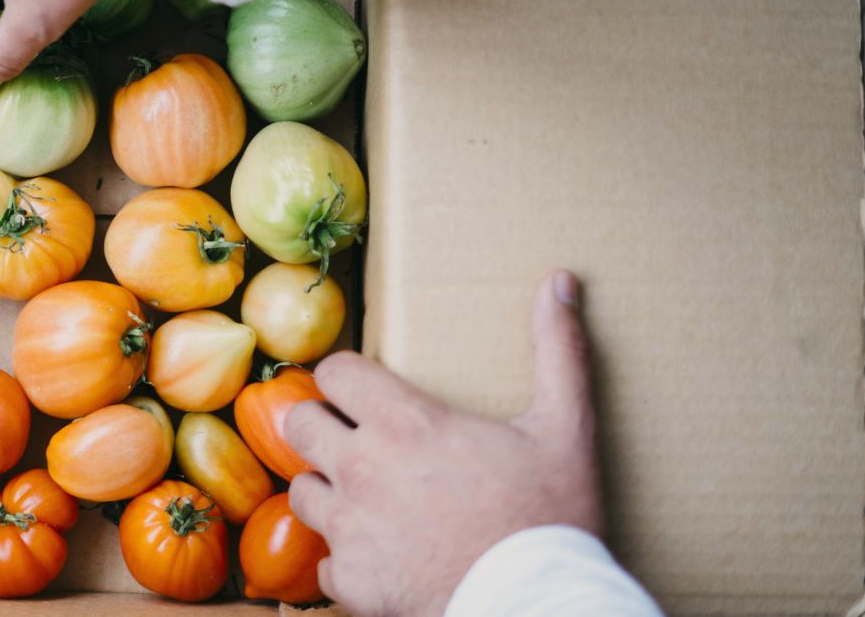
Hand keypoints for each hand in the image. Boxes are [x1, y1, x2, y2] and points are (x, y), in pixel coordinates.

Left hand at [284, 270, 601, 616]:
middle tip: (354, 436)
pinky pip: (324, 561)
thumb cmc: (549, 519)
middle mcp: (361, 469)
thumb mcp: (565, 427)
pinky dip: (347, 558)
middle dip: (321, 424)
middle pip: (299, 423)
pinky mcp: (350, 581)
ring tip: (366, 496)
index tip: (366, 389)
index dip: (348, 376)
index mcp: (404, 423)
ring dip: (327, 489)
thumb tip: (560, 281)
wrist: (536, 607)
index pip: (334, 371)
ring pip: (301, 491)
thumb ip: (557, 350)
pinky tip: (382, 554)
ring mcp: (350, 528)